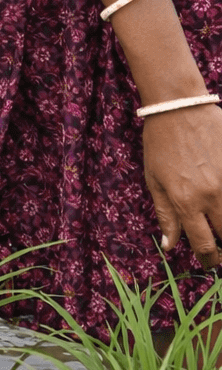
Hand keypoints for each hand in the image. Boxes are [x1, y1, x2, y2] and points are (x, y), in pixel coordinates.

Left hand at [143, 104, 221, 269]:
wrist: (179, 107)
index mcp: (186, 202)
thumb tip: (170, 246)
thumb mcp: (154, 181)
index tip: (211, 263)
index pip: (204, 245)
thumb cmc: (160, 144)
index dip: (209, 260)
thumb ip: (165, 215)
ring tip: (220, 220)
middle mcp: (211, 195)